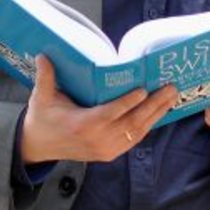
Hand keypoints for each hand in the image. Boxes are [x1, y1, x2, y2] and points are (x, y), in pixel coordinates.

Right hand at [21, 55, 176, 163]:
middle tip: (170, 88)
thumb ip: (45, 77)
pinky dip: (147, 126)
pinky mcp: (109, 153)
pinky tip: (159, 113)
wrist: (38, 147)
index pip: (110, 113)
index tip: (143, 90)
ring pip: (137, 132)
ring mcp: (105, 149)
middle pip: (132, 122)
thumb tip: (42, 55)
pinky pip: (133, 139)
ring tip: (171, 98)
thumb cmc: (42, 119)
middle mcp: (97, 139)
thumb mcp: (41, 98)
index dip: (128, 103)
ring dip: (156, 115)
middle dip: (154, 105)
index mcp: (82, 124)